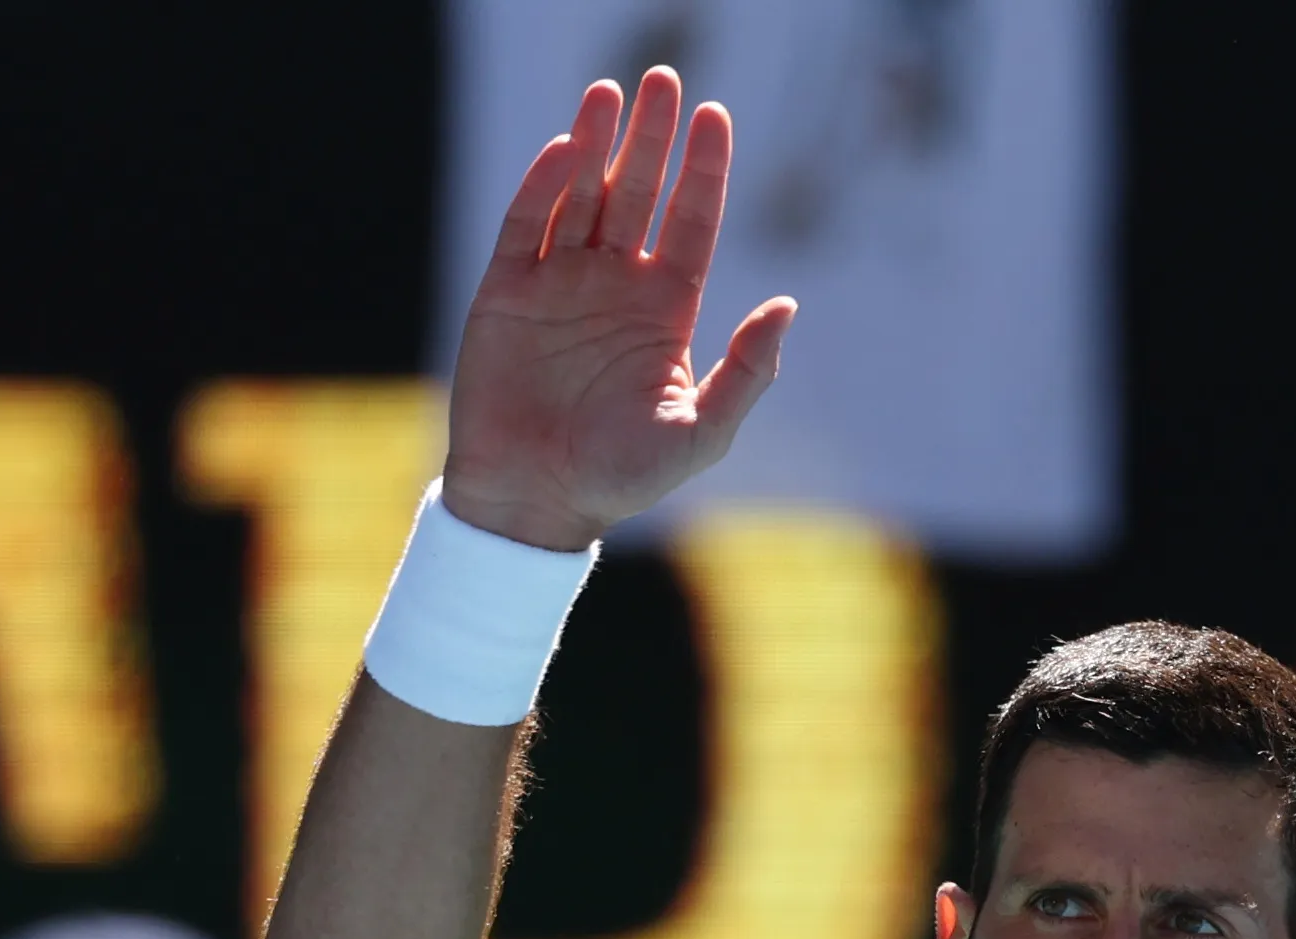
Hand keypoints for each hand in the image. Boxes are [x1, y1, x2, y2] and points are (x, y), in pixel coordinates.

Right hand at [443, 68, 794, 551]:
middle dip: (653, 137)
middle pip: (640, 192)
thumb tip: (789, 305)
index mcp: (665, 309)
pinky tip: (564, 150)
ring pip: (582, 195)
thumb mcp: (700, 433)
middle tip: (664, 79)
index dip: (704, 170)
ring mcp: (560, 281)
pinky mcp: (506, 290)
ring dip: (596, 144)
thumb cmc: (622, 477)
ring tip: (609, 92)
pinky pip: (526, 225)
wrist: (535, 501)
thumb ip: (746, 372)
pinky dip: (543, 187)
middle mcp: (615, 284)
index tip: (715, 116)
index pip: (692, 222)